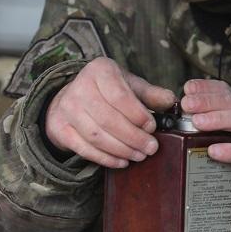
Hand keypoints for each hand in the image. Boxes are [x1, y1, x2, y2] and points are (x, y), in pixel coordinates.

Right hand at [45, 57, 176, 168]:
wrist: (72, 96)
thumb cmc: (107, 90)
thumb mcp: (129, 84)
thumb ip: (151, 93)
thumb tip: (171, 101)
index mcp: (99, 70)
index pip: (119, 96)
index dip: (137, 115)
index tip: (152, 127)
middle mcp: (79, 87)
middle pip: (108, 119)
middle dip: (133, 137)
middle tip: (151, 147)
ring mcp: (66, 108)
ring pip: (96, 136)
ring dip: (121, 150)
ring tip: (139, 155)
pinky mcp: (60, 128)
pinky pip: (84, 149)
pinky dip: (105, 158)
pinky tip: (121, 161)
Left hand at [180, 80, 230, 212]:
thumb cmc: (221, 164)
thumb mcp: (205, 143)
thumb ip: (192, 129)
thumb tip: (166, 120)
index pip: (223, 91)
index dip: (206, 87)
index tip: (187, 88)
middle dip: (207, 101)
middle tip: (187, 104)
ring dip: (219, 118)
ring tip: (198, 123)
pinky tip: (214, 151)